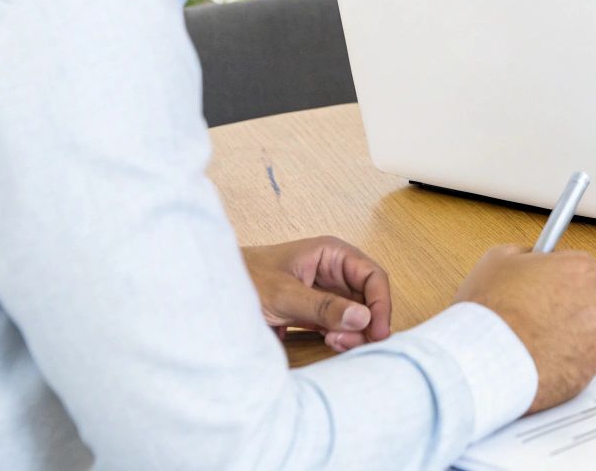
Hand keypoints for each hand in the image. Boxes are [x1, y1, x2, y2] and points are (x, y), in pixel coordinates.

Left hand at [242, 236, 391, 352]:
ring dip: (353, 331)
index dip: (380, 303)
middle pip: (367, 297)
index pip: (372, 276)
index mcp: (331, 254)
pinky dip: (341, 336)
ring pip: (356, 314)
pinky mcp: (316, 311)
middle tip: (349, 342)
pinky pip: (340, 324)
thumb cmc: (244, 280)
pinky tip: (330, 342)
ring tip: (335, 342)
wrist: (214, 293)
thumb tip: (362, 318)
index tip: (378, 331)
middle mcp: (333, 271)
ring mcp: (325, 292)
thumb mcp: (284, 295)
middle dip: (365, 321)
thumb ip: (323, 307)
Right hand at [454, 244, 595, 412]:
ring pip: (584, 333)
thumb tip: (534, 256)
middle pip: (585, 300)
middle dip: (563, 307)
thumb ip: (528, 254)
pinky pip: (580, 361)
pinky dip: (563, 361)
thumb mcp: (499, 259)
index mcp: (581, 269)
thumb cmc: (490, 310)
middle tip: (532, 315)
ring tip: (531, 339)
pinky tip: (537, 357)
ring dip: (564, 335)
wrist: (480, 358)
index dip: (556, 278)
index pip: (578, 267)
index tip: (545, 286)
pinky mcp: (589, 370)